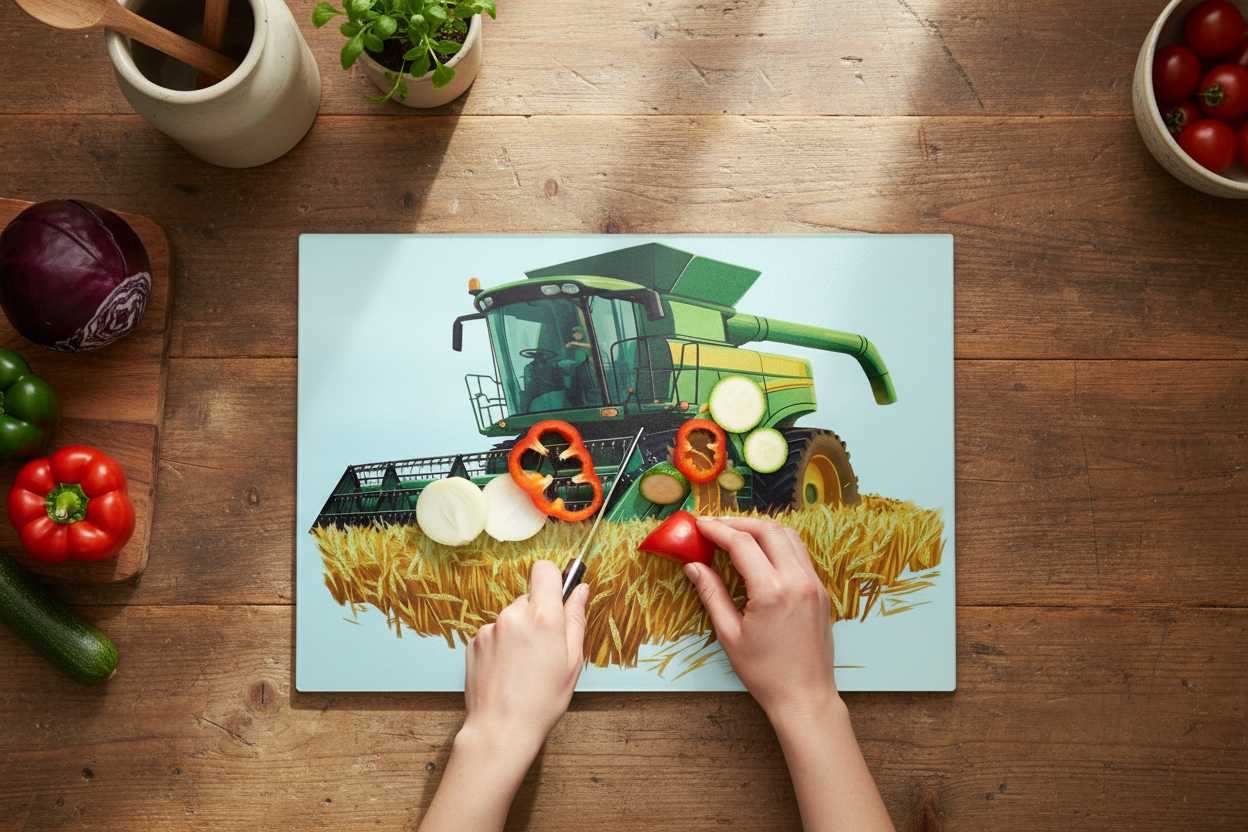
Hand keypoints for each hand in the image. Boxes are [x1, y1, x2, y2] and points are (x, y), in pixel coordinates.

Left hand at [461, 559, 588, 758]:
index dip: (553, 579)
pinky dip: (502, 645)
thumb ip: (576, 619)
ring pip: (511, 616)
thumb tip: (580, 590)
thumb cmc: (542, 701)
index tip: (557, 596)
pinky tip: (507, 670)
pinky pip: (495, 632)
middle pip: (529, 597)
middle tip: (545, 648)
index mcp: (543, 617)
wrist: (501, 729)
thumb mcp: (572, 661)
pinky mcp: (475, 641)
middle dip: (538, 614)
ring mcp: (491, 628)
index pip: (544, 569)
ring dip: (519, 631)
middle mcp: (513, 615)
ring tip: (524, 665)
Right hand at [686, 516, 838, 720]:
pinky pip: (800, 554)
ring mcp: (813, 584)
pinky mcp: (820, 592)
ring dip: (761, 529)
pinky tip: (761, 554)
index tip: (699, 524)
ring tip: (737, 536)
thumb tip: (693, 567)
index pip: (742, 543)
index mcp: (772, 591)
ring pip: (789, 536)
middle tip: (715, 526)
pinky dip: (779, 544)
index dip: (717, 529)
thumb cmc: (765, 673)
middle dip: (739, 522)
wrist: (804, 697)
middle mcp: (797, 581)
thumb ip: (711, 594)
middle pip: (768, 529)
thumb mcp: (729, 635)